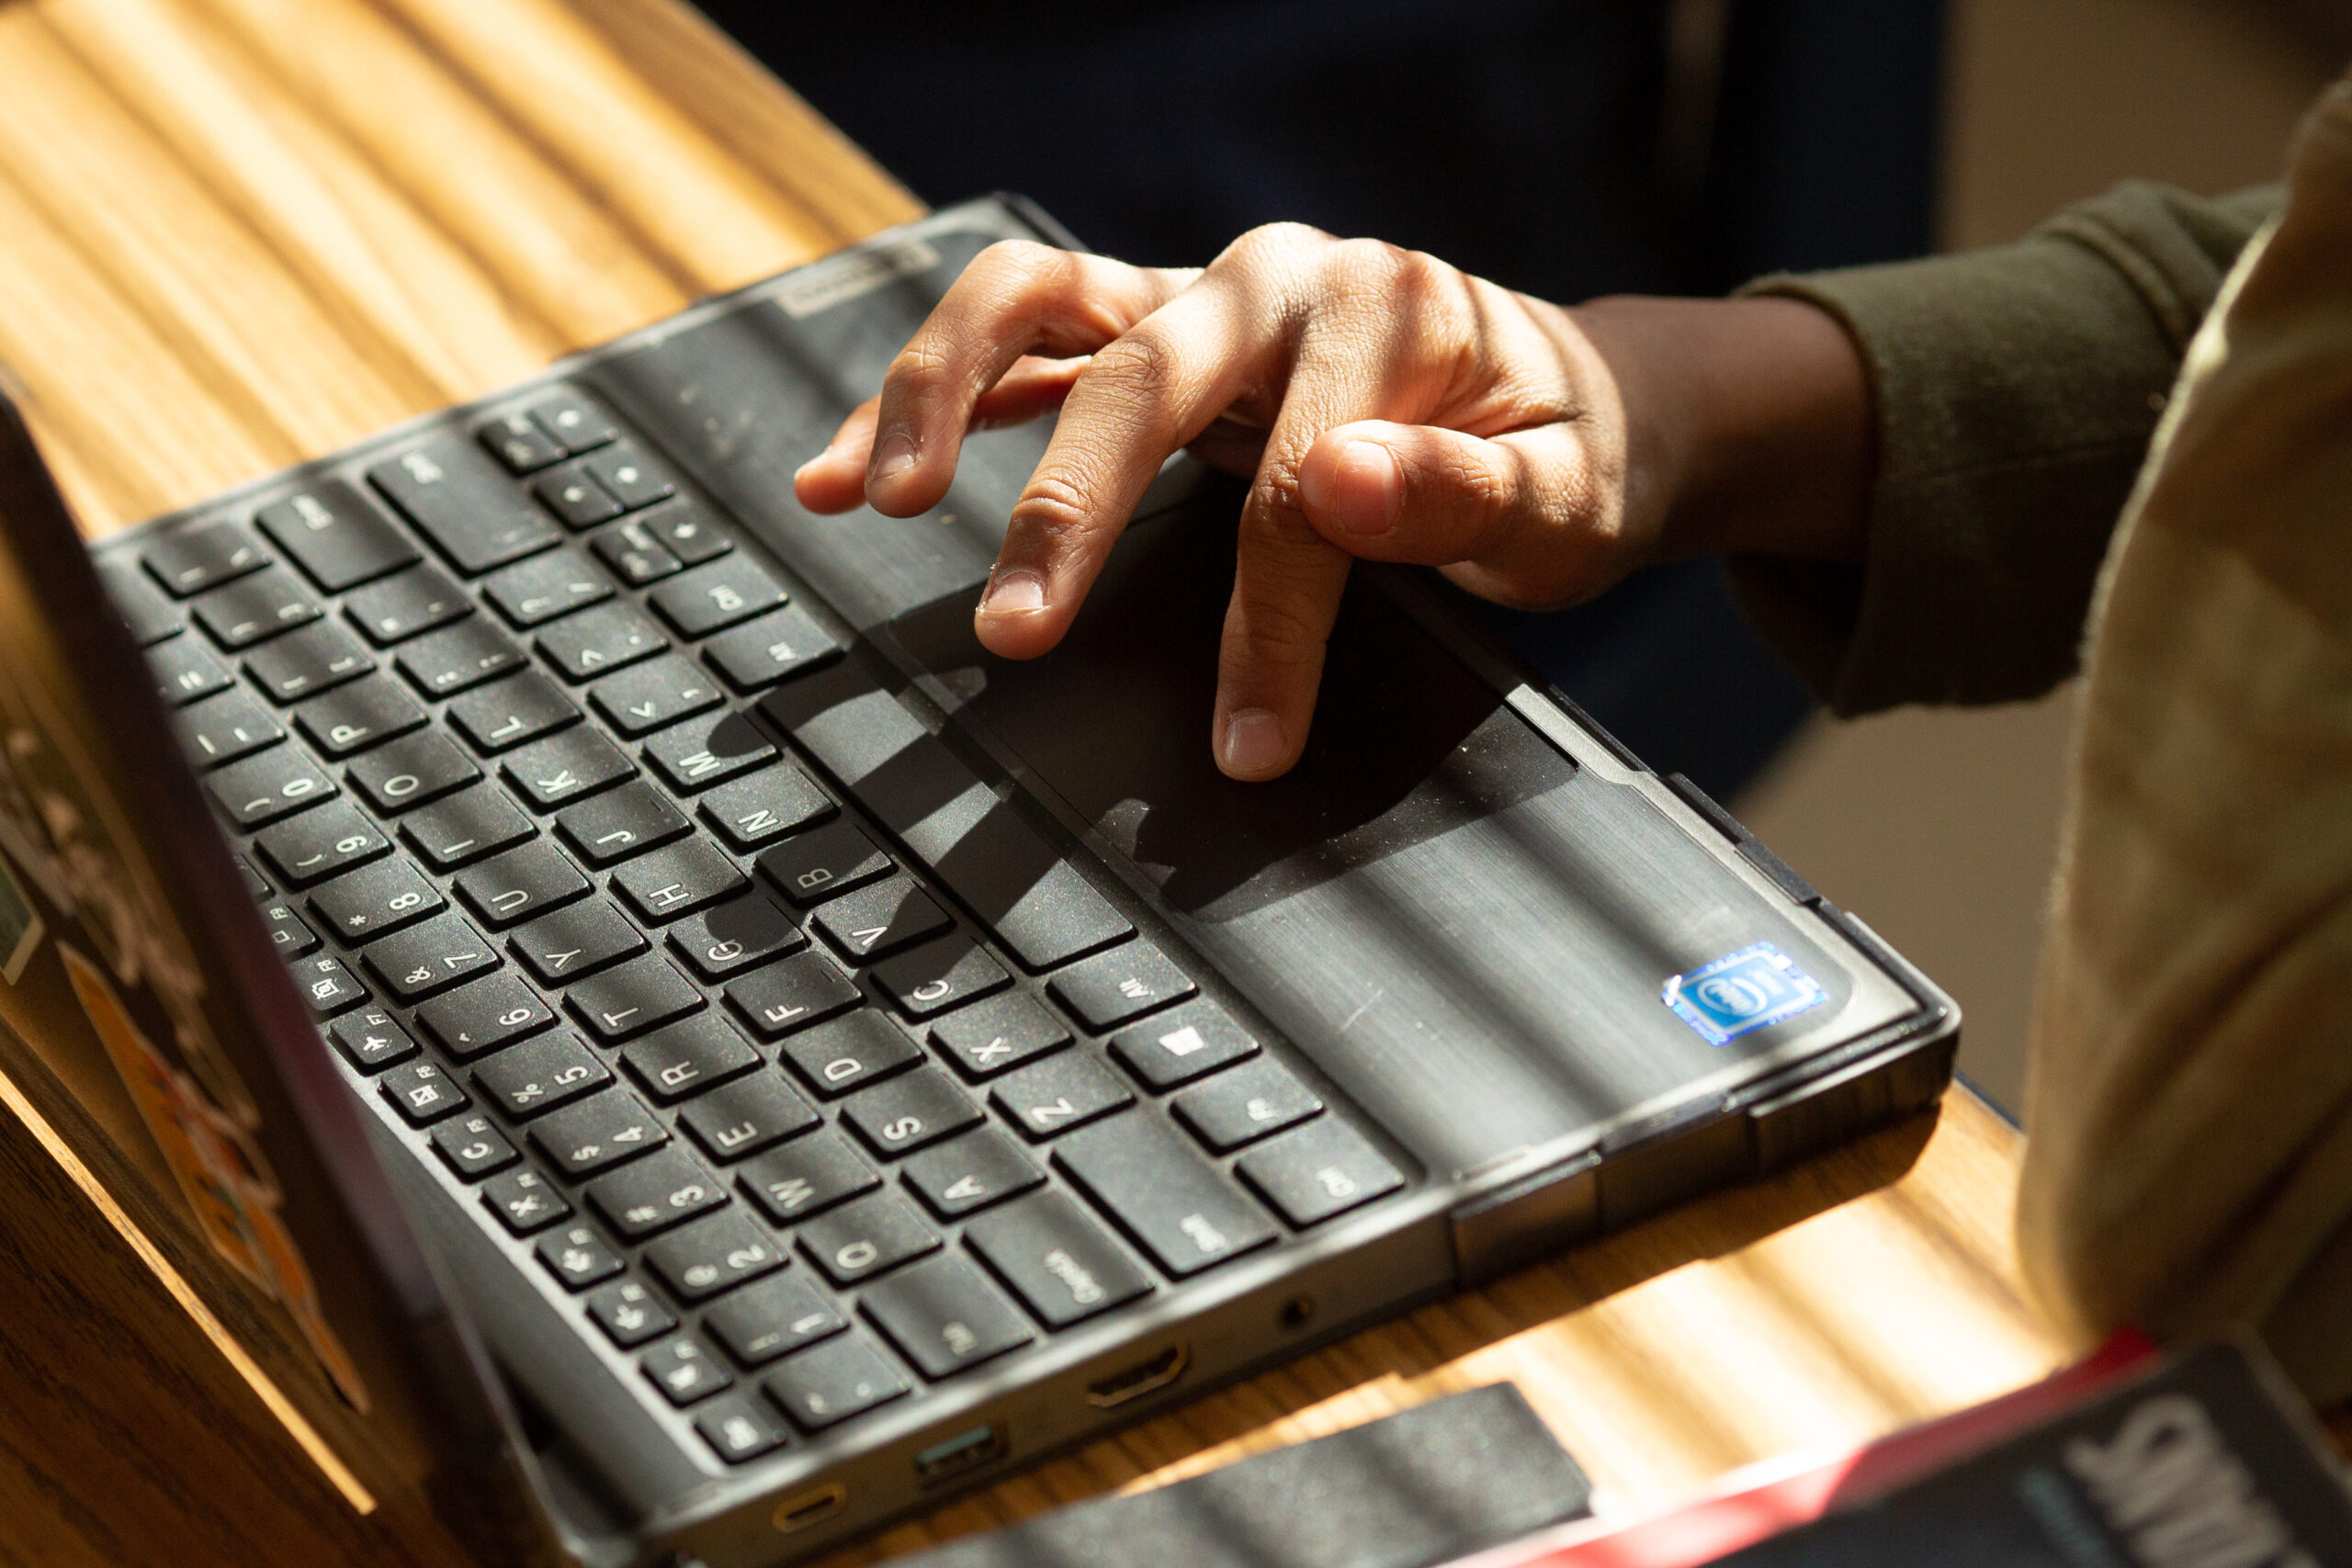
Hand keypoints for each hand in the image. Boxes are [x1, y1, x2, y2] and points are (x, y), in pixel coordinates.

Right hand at [795, 226, 1871, 778]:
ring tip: (872, 493)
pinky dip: (932, 397)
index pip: (1294, 481)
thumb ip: (1469, 494)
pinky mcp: (1153, 333)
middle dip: (1065, 510)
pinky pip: (1020, 342)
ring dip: (941, 390)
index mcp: (1379, 311)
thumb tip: (1344, 482)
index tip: (1250, 739)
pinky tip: (848, 469)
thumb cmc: (1565, 455)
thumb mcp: (1567, 494)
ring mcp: (1199, 299)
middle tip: (1014, 632)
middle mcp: (1268, 282)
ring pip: (1036, 302)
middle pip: (1135, 378)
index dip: (1269, 622)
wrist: (1569, 397)